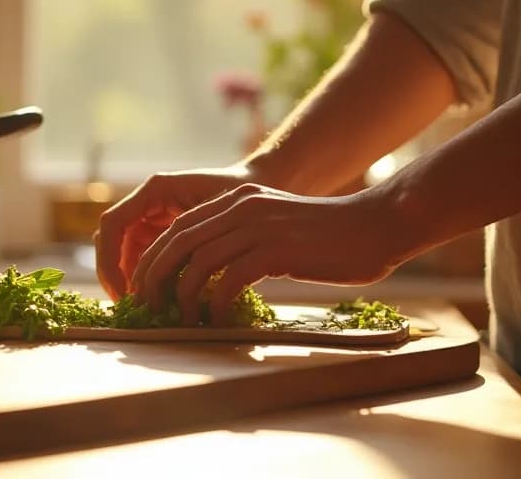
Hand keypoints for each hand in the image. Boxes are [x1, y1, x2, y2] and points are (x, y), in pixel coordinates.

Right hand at [93, 166, 254, 299]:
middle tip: (128, 307)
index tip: (123, 291)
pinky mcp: (164, 233)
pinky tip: (160, 300)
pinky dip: (148, 280)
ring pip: (125, 254)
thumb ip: (189, 237)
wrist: (260, 184)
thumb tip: (164, 274)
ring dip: (130, 281)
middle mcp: (147, 203)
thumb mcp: (218, 213)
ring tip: (144, 308)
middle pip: (111, 241)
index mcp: (154, 190)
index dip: (110, 260)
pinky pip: (144, 259)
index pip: (112, 225)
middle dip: (114, 275)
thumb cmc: (242, 193)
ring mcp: (153, 218)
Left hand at [129, 183, 415, 325]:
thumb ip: (245, 238)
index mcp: (238, 199)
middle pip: (179, 241)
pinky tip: (219, 321)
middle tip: (147, 306)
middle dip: (155, 276)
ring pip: (198, 262)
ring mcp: (258, 226)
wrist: (375, 227)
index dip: (155, 257)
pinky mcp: (276, 250)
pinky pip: (231, 280)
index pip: (180, 227)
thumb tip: (212, 274)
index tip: (144, 287)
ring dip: (183, 296)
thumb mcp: (277, 226)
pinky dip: (217, 304)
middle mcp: (242, 207)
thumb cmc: (330, 237)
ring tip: (182, 319)